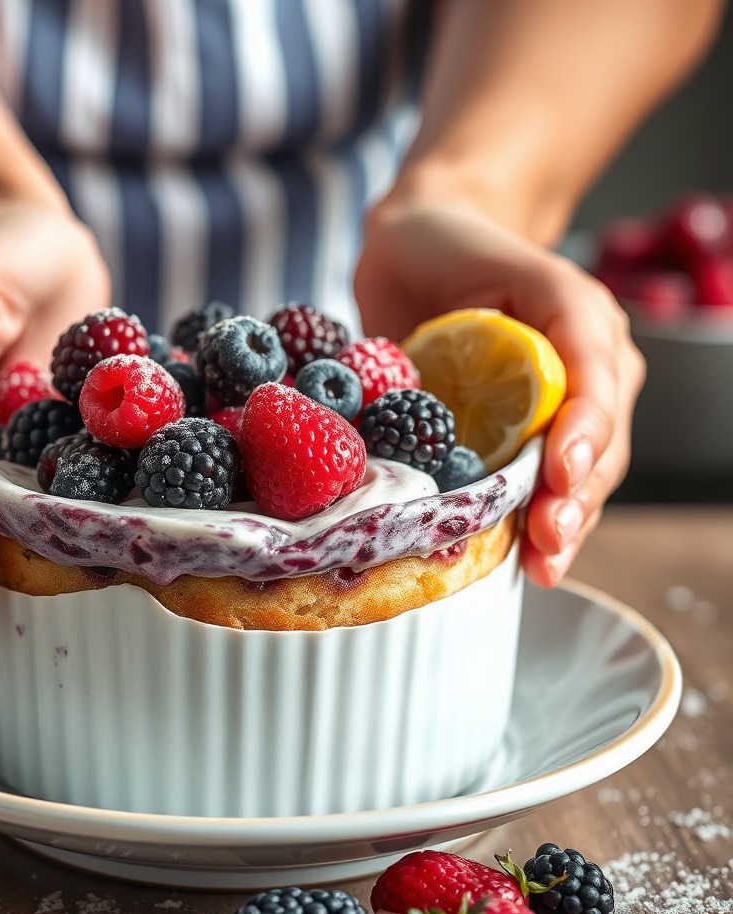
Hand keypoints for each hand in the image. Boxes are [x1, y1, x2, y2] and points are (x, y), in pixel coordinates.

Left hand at [354, 199, 644, 585]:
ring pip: (576, 477)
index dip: (581, 439)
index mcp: (586, 327)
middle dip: (575, 500)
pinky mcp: (515, 433)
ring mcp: (555, 409)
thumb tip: (510, 419)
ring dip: (562, 523)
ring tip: (542, 564)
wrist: (420, 249)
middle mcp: (585, 373)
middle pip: (596, 448)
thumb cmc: (454, 247)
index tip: (559, 478)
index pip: (596, 391)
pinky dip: (528, 521)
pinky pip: (536, 483)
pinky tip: (521, 557)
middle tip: (548, 541)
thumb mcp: (501, 263)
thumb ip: (525, 326)